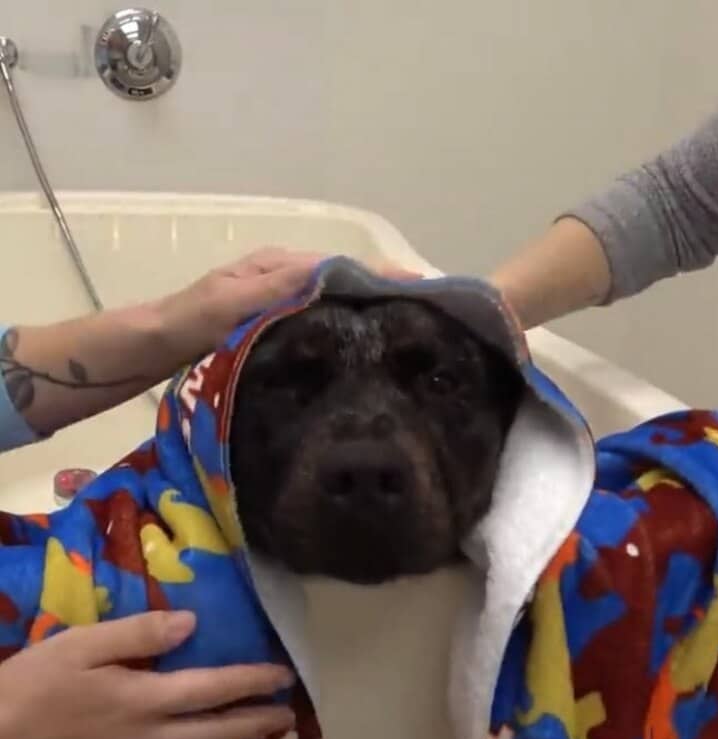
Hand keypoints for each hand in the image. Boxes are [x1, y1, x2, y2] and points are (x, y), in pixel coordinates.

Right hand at [0, 611, 294, 738]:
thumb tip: (193, 624)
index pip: (213, 690)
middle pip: (216, 735)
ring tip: (255, 736)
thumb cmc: (35, 682)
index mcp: (143, 699)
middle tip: (286, 713)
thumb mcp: (83, 644)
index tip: (284, 675)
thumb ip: (140, 633)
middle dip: (256, 723)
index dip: (253, 682)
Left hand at [163, 247, 422, 357]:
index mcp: (276, 266)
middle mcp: (281, 279)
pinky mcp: (271, 328)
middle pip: (342, 281)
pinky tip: (358, 348)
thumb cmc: (187, 323)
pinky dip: (342, 328)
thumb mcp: (231, 303)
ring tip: (404, 329)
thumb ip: (277, 289)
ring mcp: (277, 303)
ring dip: (365, 311)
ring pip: (332, 302)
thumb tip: (332, 274)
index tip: (420, 287)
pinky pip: (316, 323)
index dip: (379, 276)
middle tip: (425, 314)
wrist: (147, 348)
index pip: (339, 266)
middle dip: (381, 292)